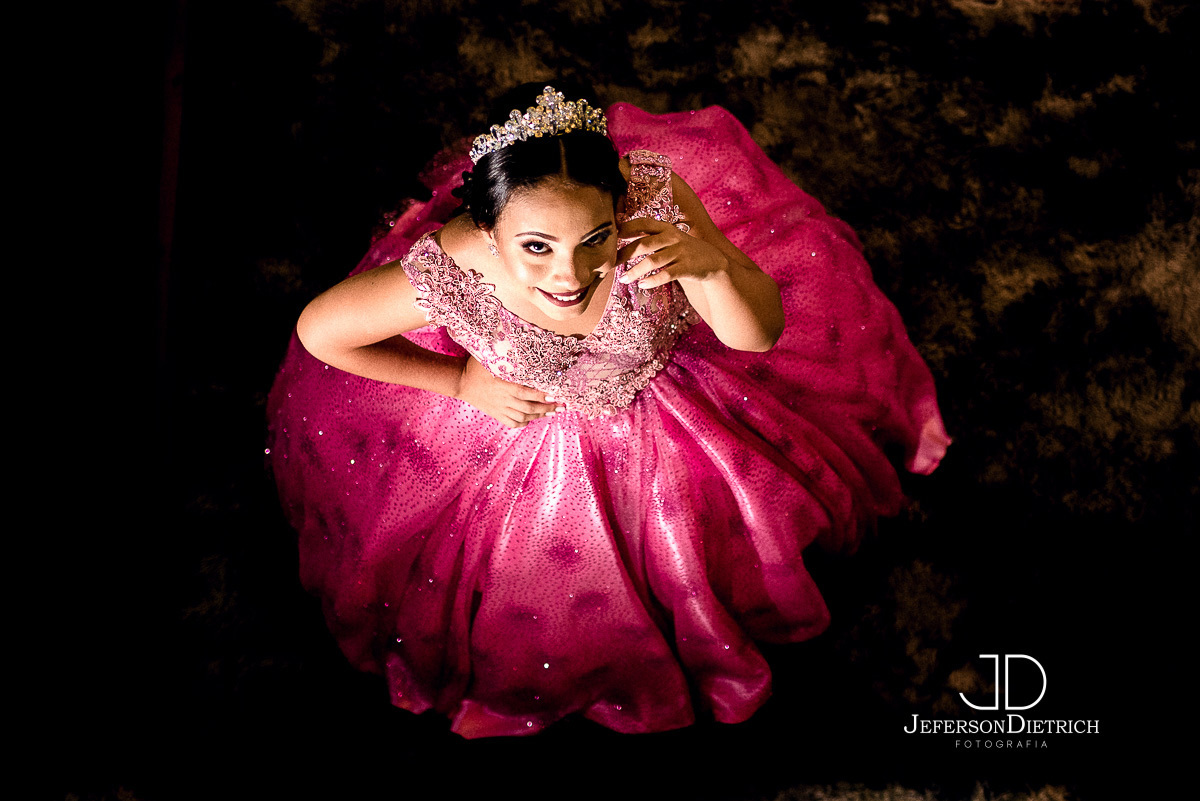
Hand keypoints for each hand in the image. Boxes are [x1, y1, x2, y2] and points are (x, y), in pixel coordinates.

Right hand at [454, 356, 560, 428]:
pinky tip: (530, 419)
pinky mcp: (496, 414)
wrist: (460, 382)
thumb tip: (521, 341)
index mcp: (505, 385)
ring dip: (539, 415)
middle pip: (530, 407)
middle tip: (561, 406)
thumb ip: (507, 354)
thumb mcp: (491, 357)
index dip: (543, 395)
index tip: (556, 395)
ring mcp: (500, 408)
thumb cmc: (476, 366)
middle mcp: (504, 399)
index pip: (528, 392)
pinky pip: (512, 423)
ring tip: (551, 412)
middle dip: (547, 408)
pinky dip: (523, 422)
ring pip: (523, 416)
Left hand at [616, 218, 730, 288]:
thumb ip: (650, 238)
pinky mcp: (687, 267)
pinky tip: (642, 285)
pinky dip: (652, 280)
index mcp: (666, 228)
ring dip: (635, 271)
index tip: (611, 237)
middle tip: (610, 264)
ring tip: (624, 280)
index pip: (643, 223)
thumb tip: (620, 238)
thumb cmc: (684, 252)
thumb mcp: (669, 239)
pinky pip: (666, 274)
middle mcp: (672, 237)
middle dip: (624, 253)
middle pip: (644, 243)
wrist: (713, 262)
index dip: (626, 228)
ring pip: (652, 261)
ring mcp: (680, 252)